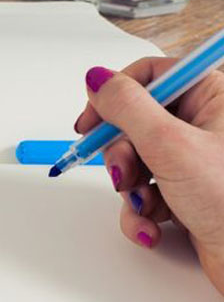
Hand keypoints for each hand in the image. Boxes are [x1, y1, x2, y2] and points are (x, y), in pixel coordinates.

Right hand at [76, 59, 223, 294]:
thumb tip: (98, 80)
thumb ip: (127, 108)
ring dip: (130, 191)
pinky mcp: (186, 194)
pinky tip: (153, 225)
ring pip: (135, 163)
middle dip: (122, 156)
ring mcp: (194, 162)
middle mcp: (203, 125)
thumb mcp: (171, 146)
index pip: (148, 76)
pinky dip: (140, 213)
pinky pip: (144, 194)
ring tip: (144, 205)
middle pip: (134, 124)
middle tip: (124, 173)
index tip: (90, 122)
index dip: (113, 98)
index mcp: (211, 97)